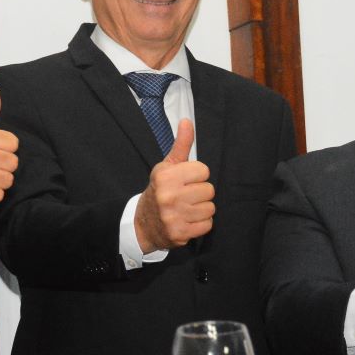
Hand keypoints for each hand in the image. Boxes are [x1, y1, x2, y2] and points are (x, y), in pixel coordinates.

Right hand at [133, 119, 214, 251]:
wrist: (143, 224)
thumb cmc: (160, 190)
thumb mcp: (167, 166)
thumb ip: (181, 144)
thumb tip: (187, 121)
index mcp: (166, 176)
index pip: (204, 171)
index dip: (197, 175)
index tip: (185, 181)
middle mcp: (169, 196)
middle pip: (209, 190)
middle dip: (200, 193)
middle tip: (186, 196)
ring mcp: (174, 216)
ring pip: (210, 208)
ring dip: (201, 209)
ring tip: (187, 208)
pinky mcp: (181, 233)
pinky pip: (207, 224)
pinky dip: (200, 224)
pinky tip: (187, 220)